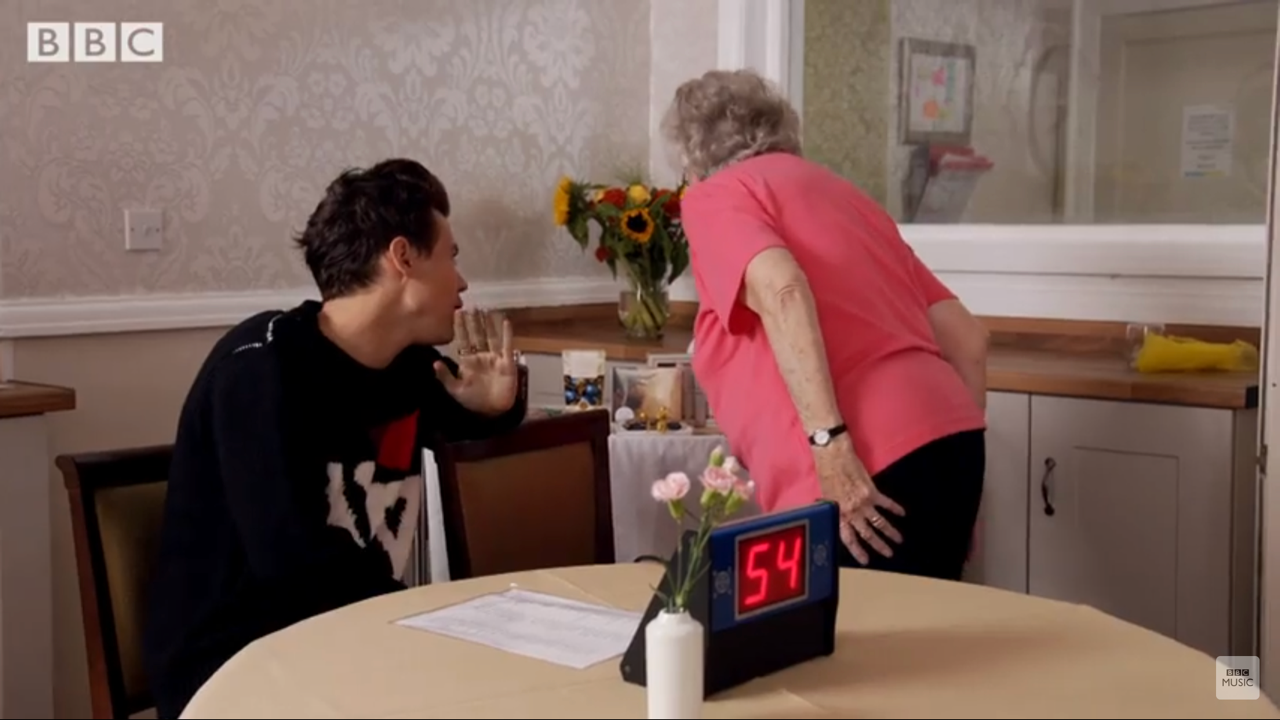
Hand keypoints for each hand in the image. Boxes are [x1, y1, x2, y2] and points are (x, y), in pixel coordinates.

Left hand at [433, 309, 518, 415]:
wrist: (493, 411)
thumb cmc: (473, 401)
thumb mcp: (455, 390)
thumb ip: (445, 376)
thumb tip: (434, 363)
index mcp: (467, 361)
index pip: (463, 340)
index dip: (460, 327)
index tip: (455, 312)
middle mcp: (481, 356)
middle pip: (477, 334)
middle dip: (473, 321)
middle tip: (470, 305)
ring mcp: (494, 357)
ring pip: (491, 336)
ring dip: (488, 323)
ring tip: (485, 309)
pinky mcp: (507, 361)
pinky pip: (507, 345)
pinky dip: (506, 334)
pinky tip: (505, 321)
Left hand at [814, 435, 904, 565]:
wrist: (833, 455)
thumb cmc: (825, 473)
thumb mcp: (825, 496)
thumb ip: (834, 509)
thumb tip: (837, 518)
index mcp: (838, 514)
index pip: (848, 538)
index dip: (857, 551)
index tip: (865, 560)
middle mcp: (851, 512)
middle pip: (867, 534)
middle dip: (879, 546)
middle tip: (889, 554)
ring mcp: (863, 503)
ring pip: (879, 522)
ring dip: (890, 532)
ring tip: (898, 539)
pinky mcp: (872, 491)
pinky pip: (886, 503)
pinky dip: (895, 508)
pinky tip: (902, 514)